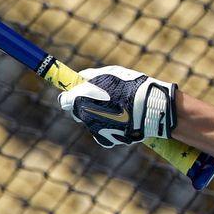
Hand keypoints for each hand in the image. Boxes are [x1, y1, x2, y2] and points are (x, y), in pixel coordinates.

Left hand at [58, 66, 176, 147]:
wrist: (149, 108)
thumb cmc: (129, 86)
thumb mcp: (109, 73)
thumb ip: (91, 75)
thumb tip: (81, 77)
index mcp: (79, 98)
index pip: (64, 100)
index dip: (71, 96)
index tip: (79, 94)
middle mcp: (83, 116)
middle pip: (78, 112)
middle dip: (86, 107)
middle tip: (103, 100)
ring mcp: (94, 130)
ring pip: (92, 123)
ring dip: (100, 117)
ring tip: (119, 109)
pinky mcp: (105, 140)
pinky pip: (103, 133)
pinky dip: (110, 128)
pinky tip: (122, 120)